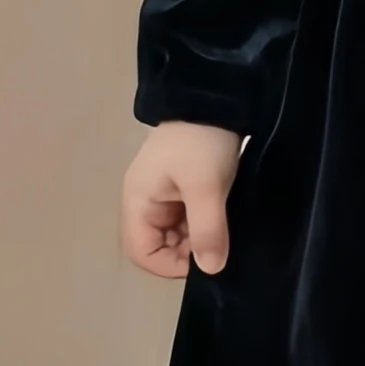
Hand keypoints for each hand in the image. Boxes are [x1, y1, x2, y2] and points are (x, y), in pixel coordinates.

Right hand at [122, 120, 245, 279]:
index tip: (202, 261)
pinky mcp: (183, 186)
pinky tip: (225, 218)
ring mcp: (164, 193)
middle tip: (219, 243)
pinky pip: (188, 217)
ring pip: (177, 233)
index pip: (141, 252)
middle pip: (159, 245)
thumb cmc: (201, 142)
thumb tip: (211, 270)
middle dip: (187, 251)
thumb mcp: (206, 187)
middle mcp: (146, 201)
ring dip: (199, 237)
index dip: (169, 265)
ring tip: (225, 229)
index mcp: (139, 201)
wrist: (216, 95)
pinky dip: (205, 223)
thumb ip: (207, 230)